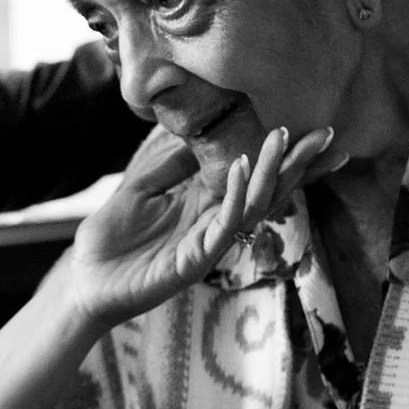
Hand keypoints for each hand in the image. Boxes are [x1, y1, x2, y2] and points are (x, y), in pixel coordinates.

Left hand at [64, 124, 342, 330]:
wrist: (84, 278)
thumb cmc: (110, 238)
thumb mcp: (140, 189)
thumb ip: (170, 166)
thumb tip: (197, 135)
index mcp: (203, 205)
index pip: (252, 178)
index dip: (281, 158)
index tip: (308, 130)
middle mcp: (213, 223)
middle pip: (267, 192)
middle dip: (296, 164)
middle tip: (324, 133)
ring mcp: (208, 243)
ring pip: (254, 206)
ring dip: (271, 172)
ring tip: (282, 138)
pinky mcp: (196, 260)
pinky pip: (224, 225)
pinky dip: (237, 194)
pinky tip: (243, 166)